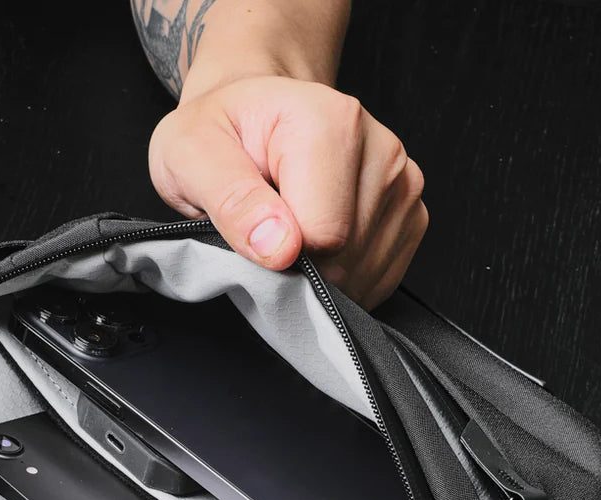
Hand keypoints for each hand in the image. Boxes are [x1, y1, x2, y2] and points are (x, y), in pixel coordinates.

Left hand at [149, 76, 427, 308]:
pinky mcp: (411, 214)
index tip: (250, 230)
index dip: (278, 254)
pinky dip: (341, 280)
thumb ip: (229, 199)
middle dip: (297, 268)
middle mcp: (382, 149)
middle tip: (262, 232)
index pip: (323, 236)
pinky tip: (314, 247)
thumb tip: (279, 248)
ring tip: (287, 232)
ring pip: (362, 276)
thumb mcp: (189, 154)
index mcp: (332, 122)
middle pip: (345, 260)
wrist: (254, 117)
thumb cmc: (221, 133)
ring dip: (318, 276)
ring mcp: (403, 183)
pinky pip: (377, 278)